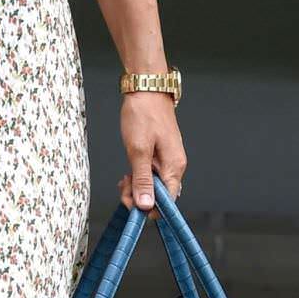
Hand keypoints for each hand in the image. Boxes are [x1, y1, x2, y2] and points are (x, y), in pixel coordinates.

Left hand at [119, 91, 185, 213]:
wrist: (146, 89)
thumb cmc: (143, 115)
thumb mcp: (138, 150)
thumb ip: (143, 180)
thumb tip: (146, 206)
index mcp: (174, 167)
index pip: (168, 202)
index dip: (149, 208)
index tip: (131, 204)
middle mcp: (174, 166)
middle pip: (160, 195)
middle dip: (140, 196)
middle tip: (123, 188)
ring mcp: (168, 160)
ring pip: (153, 185)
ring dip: (137, 186)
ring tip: (124, 178)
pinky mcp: (160, 154)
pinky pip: (151, 174)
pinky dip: (138, 176)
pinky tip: (128, 173)